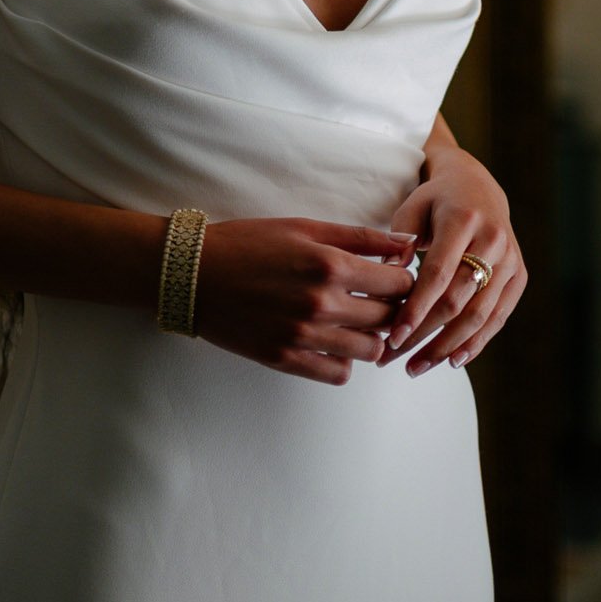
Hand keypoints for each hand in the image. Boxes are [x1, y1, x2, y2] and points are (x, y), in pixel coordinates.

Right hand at [190, 217, 420, 384]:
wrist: (194, 273)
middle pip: (389, 317)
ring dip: (372, 337)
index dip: (403, 279)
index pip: (397, 282)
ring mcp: (303, 336)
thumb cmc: (249, 243)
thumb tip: (406, 243)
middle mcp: (321, 304)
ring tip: (356, 322)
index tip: (394, 277)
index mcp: (329, 265)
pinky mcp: (285, 359)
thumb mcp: (304, 227)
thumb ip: (359, 237)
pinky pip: (338, 374)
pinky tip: (332, 342)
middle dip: (392, 307)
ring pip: (370, 350)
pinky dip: (343, 361)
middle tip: (379, 299)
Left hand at [381, 148, 525, 374]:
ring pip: (479, 316)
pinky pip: (498, 317)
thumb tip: (385, 278)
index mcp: (463, 220)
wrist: (478, 187)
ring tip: (416, 367)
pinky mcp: (518, 276)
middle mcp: (493, 241)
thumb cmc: (434, 201)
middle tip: (393, 357)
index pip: (437, 274)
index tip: (392, 337)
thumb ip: (398, 240)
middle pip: (457, 301)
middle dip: (424, 335)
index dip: (416, 309)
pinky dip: (476, 343)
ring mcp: (510, 260)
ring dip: (446, 347)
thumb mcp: (411, 207)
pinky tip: (452, 361)